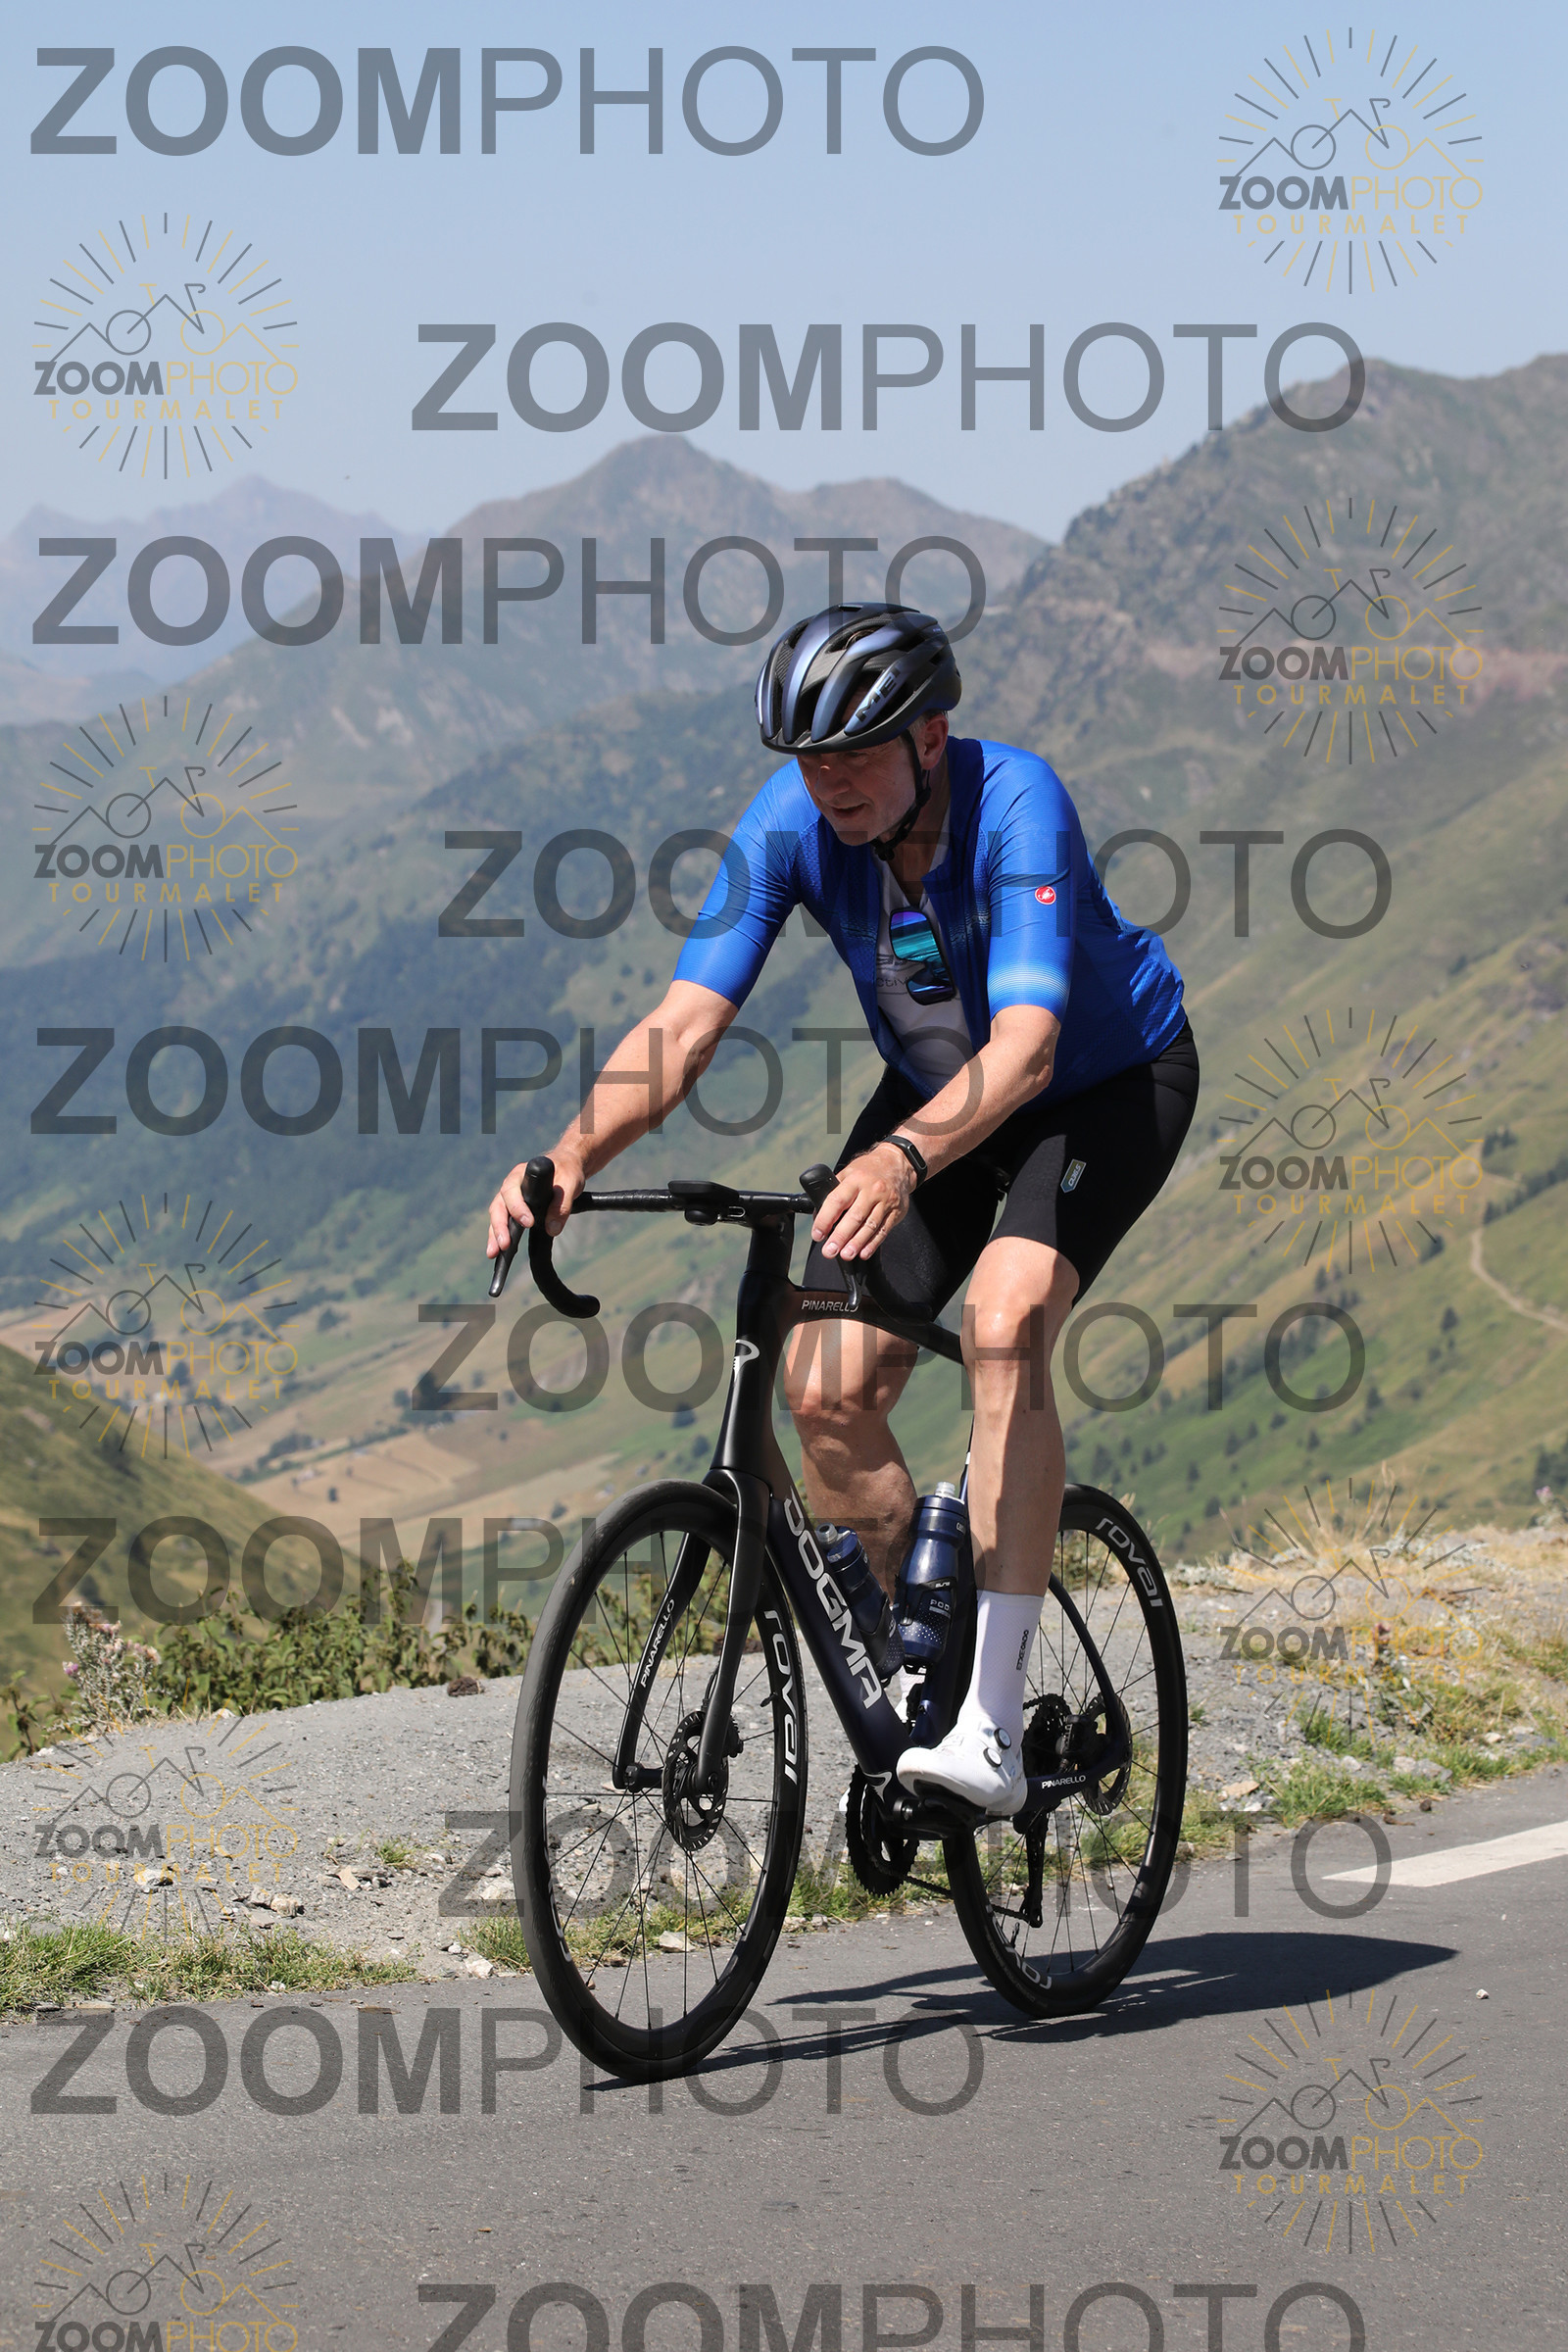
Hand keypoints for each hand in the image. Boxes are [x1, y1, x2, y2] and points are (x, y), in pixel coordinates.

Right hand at [487, 1150, 584, 1257]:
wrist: (566, 1167)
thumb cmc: (566, 1171)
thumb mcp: (569, 1183)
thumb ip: (561, 1204)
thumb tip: (552, 1229)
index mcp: (521, 1175)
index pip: (512, 1191)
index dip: (517, 1208)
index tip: (528, 1223)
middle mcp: (511, 1186)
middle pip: (498, 1206)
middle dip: (499, 1227)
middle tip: (504, 1245)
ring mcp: (510, 1199)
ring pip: (497, 1216)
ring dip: (495, 1235)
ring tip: (493, 1253)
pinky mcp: (514, 1209)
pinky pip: (504, 1223)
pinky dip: (500, 1237)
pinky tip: (499, 1252)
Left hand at [812, 1142, 915, 1261]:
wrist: (897, 1163)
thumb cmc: (868, 1169)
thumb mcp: (849, 1171)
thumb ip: (835, 1190)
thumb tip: (818, 1214)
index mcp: (856, 1179)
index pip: (837, 1201)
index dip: (825, 1219)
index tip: (818, 1233)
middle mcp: (872, 1190)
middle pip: (855, 1217)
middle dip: (840, 1236)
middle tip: (829, 1251)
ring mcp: (886, 1202)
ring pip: (870, 1226)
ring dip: (857, 1243)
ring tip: (845, 1254)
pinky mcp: (896, 1212)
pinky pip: (884, 1230)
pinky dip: (873, 1243)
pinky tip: (863, 1252)